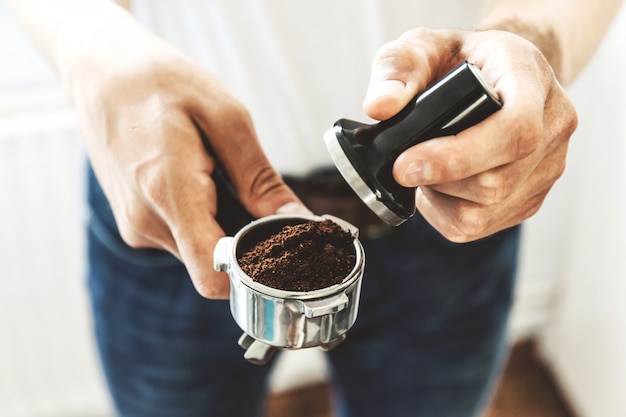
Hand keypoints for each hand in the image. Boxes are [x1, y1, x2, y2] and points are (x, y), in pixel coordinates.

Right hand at [64, 22, 304, 298]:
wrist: (100, 71)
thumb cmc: (158, 82)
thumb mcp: (224, 116)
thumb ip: (258, 177)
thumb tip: (293, 217)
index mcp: (169, 194)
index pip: (214, 275)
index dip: (253, 274)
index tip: (279, 250)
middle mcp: (147, 221)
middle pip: (213, 264)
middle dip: (245, 240)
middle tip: (259, 195)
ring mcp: (137, 223)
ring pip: (198, 249)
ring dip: (223, 223)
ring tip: (219, 173)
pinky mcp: (135, 219)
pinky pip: (182, 234)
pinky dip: (203, 216)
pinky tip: (202, 177)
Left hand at [363, 27, 577, 241]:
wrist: (496, 74)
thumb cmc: (461, 60)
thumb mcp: (424, 46)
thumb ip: (398, 68)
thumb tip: (380, 107)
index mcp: (530, 78)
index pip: (515, 130)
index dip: (457, 157)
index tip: (405, 165)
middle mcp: (552, 126)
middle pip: (496, 183)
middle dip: (437, 182)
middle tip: (404, 164)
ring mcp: (547, 167)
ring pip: (485, 213)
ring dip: (440, 200)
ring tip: (425, 170)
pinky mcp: (531, 197)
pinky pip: (480, 227)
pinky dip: (446, 214)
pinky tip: (439, 187)